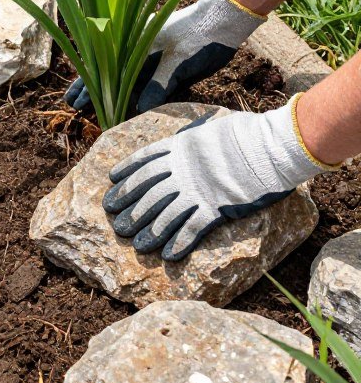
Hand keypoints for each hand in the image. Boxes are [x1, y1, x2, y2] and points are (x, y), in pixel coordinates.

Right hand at [65, 0, 265, 114]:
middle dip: (93, 91)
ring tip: (95, 111)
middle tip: (75, 107)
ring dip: (113, 97)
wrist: (225, 21)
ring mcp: (154, 61)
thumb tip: (139, 108)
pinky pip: (148, 87)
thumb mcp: (178, 60)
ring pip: (126, 82)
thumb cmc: (199, 34)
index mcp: (135, 45)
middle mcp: (139, 53)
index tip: (74, 102)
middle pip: (110, 75)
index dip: (88, 85)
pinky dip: (135, 97)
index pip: (104, 68)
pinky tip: (127, 108)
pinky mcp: (169, 70)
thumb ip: (158, 84)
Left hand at [102, 97, 333, 261]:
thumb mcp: (211, 127)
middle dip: (130, 209)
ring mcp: (197, 188)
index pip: (143, 160)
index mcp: (179, 147)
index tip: (111, 182)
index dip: (126, 173)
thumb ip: (194, 135)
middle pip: (147, 191)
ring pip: (164, 213)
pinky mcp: (216, 206)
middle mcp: (182, 169)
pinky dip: (179, 242)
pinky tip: (168, 255)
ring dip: (150, 232)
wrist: (271, 146)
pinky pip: (192, 228)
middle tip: (116, 224)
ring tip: (137, 245)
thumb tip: (188, 135)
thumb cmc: (247, 133)